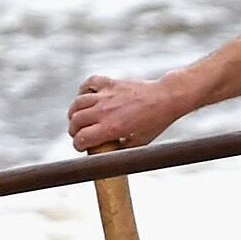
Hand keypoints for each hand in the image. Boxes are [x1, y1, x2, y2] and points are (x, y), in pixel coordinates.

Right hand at [70, 74, 191, 152]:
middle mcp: (105, 111)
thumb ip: (121, 149)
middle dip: (74, 131)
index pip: (81, 138)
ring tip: (78, 118)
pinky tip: (86, 97)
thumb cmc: (155, 122)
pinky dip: (83, 90)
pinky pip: (89, 83)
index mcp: (111, 128)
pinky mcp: (110, 83)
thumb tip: (109, 156)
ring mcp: (106, 95)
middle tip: (79, 134)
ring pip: (77, 103)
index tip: (81, 147)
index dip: (78, 145)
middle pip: (76, 121)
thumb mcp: (139, 143)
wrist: (166, 98)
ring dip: (74, 113)